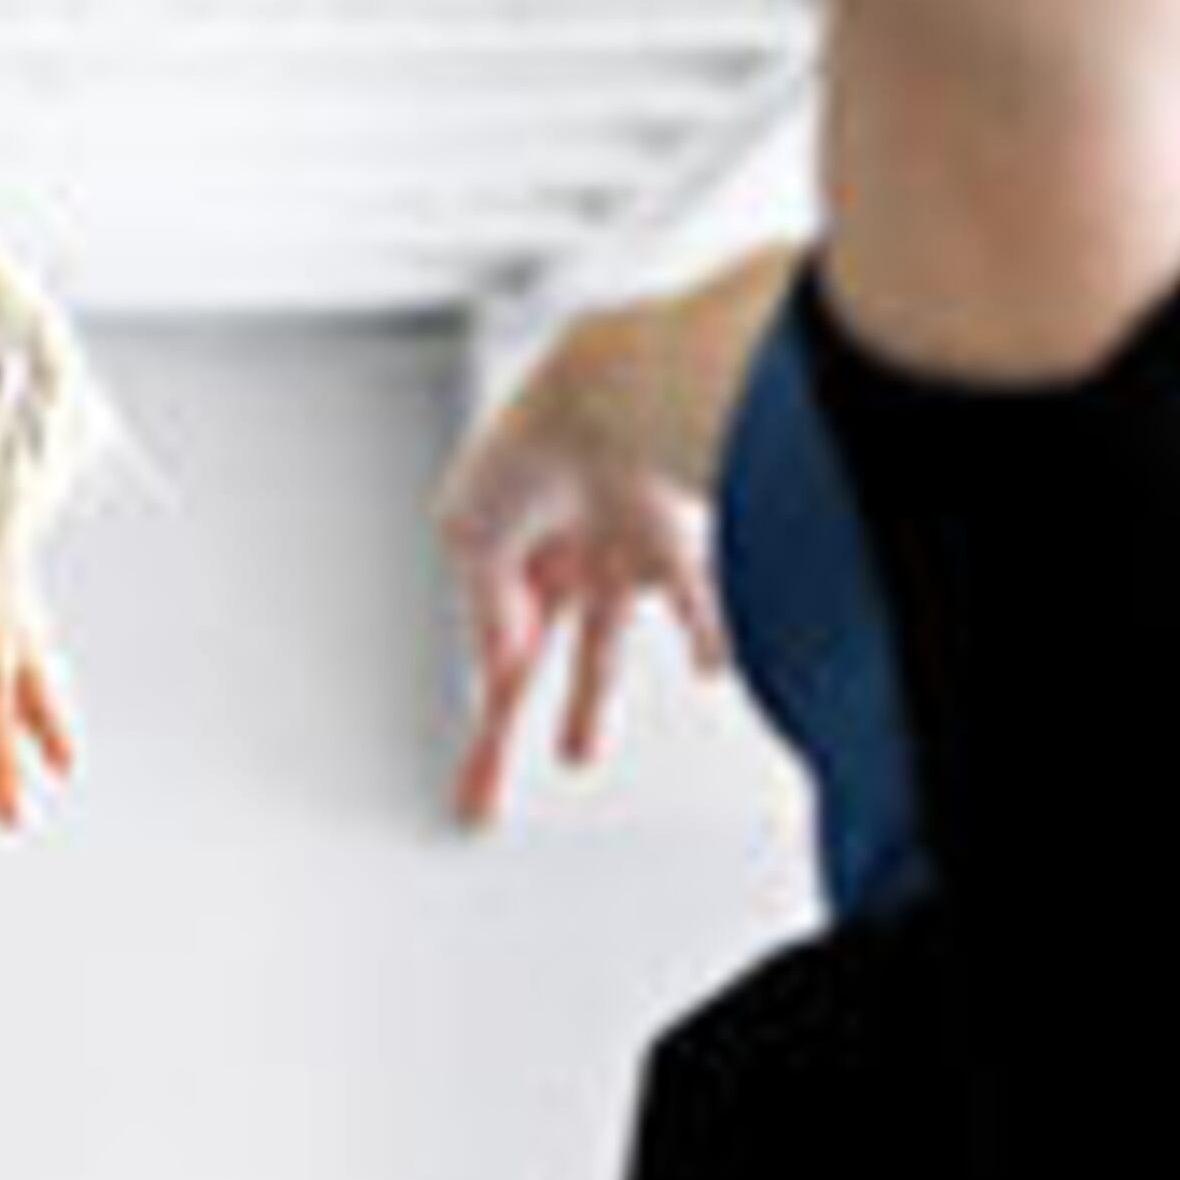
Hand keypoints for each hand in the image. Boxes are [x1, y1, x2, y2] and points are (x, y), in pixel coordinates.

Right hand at [434, 337, 728, 827]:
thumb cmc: (535, 443)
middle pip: (539, 651)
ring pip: (601, 638)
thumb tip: (502, 657)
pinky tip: (712, 667)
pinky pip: (692, 596)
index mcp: (504, 539)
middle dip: (524, 706)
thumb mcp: (467, 532)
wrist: (616, 399)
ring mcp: (614, 543)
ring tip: (577, 748)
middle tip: (527, 762)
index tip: (481, 781)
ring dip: (589, 695)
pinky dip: (705, 635)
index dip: (488, 711)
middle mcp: (557, 544)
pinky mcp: (673, 540)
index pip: (490, 642)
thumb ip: (483, 606)